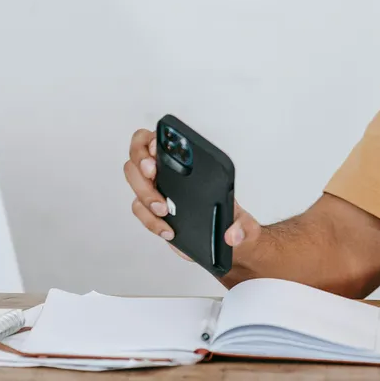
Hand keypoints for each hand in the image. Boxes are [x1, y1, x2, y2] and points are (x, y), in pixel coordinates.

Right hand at [124, 128, 260, 262]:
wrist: (225, 241)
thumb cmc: (231, 220)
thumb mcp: (245, 224)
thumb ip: (242, 228)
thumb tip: (231, 236)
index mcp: (189, 162)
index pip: (163, 138)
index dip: (155, 138)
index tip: (159, 148)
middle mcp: (168, 171)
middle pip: (138, 155)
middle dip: (142, 161)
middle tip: (152, 173)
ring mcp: (157, 189)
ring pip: (134, 180)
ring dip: (144, 193)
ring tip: (164, 209)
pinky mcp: (151, 210)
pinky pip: (139, 209)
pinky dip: (150, 220)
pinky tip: (168, 230)